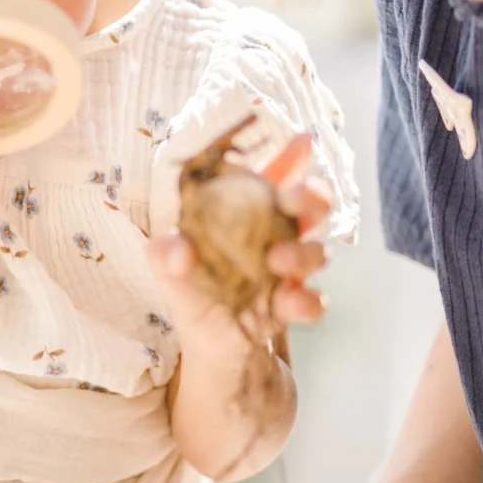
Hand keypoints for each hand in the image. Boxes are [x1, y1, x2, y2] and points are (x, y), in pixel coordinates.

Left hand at [150, 135, 332, 354]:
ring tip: (276, 260)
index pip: (270, 179)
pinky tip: (289, 302)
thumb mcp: (167, 267)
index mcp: (245, 213)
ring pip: (317, 251)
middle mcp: (274, 234)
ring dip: (303, 252)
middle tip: (294, 198)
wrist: (207, 342)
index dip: (289, 158)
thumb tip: (179, 249)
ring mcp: (289, 269)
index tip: (302, 140)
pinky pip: (314, 299)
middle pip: (309, 206)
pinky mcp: (294, 304)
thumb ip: (165, 252)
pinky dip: (307, 300)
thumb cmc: (190, 288)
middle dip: (311, 196)